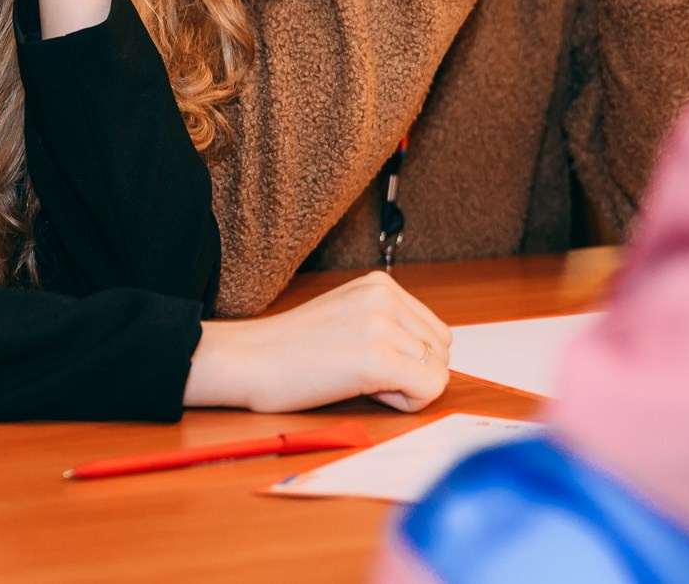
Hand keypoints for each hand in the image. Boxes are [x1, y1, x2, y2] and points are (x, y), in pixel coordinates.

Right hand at [182, 272, 452, 413]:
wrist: (245, 361)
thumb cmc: (290, 351)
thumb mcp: (348, 316)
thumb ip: (389, 323)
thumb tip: (434, 355)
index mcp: (381, 284)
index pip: (436, 333)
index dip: (409, 359)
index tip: (367, 362)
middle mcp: (386, 297)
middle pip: (442, 353)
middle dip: (411, 373)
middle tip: (362, 376)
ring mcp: (382, 325)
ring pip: (438, 373)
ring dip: (404, 389)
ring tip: (358, 381)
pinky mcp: (377, 358)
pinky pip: (429, 390)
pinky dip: (405, 404)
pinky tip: (366, 392)